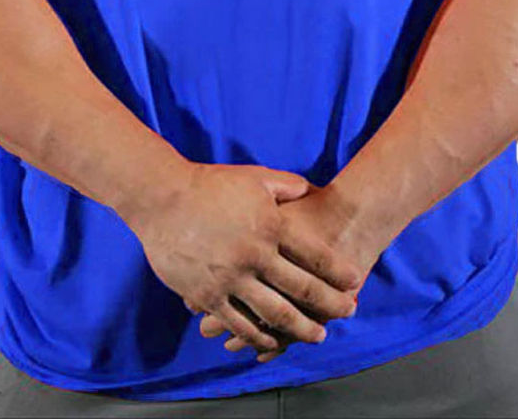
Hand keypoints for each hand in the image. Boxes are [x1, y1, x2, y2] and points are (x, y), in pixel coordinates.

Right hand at [121, 161, 362, 354]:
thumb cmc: (209, 184)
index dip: (337, 271)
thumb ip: (285, 186)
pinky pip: (238, 322)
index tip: (354, 282)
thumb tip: (309, 189)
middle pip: (302, 289)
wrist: (162, 197)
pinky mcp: (208, 294)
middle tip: (348, 312)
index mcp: (270, 227)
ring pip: (275, 313)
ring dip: (300, 327)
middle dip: (330, 304)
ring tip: (318, 335)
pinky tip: (269, 340)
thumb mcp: (253, 177)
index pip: (314, 255)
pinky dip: (257, 335)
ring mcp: (231, 278)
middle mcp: (255, 256)